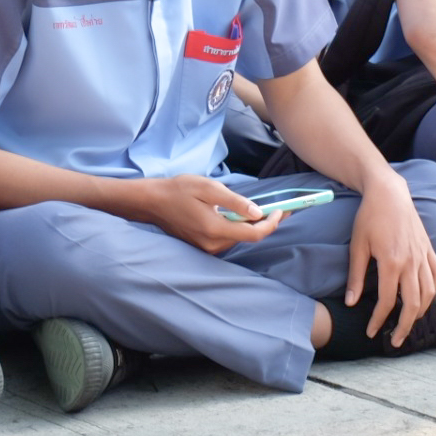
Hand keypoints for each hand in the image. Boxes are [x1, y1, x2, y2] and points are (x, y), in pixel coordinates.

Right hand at [136, 175, 282, 254]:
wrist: (153, 202)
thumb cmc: (179, 190)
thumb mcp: (208, 188)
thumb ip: (234, 202)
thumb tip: (258, 212)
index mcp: (215, 230)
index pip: (254, 234)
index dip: (272, 223)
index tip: (282, 210)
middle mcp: (213, 244)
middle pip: (248, 238)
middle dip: (266, 223)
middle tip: (281, 208)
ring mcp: (207, 247)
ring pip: (239, 238)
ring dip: (252, 225)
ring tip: (264, 209)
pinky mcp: (204, 245)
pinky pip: (228, 238)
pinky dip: (239, 228)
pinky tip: (242, 215)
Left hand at [345, 173, 435, 346]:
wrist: (389, 193)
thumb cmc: (369, 217)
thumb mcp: (357, 246)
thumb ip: (356, 277)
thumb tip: (352, 302)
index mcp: (392, 262)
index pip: (388, 301)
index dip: (379, 320)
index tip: (371, 332)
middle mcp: (412, 262)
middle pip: (413, 303)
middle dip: (404, 326)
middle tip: (396, 341)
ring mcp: (423, 256)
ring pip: (429, 293)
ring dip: (420, 312)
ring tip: (409, 323)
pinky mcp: (429, 249)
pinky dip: (433, 291)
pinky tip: (426, 298)